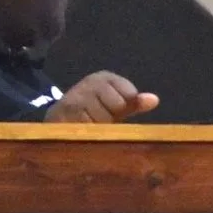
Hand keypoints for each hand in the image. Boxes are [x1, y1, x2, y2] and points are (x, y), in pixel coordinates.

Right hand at [44, 71, 159, 122]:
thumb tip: (154, 100)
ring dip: (98, 128)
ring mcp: (76, 97)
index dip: (123, 108)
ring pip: (102, 119)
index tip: (112, 110)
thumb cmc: (94, 110)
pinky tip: (81, 132)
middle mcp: (90, 83)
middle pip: (117, 106)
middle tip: (99, 120)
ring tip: (89, 126)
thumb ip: (133, 103)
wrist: (58, 116)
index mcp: (105, 78)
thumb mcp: (115, 105)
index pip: (129, 94)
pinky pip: (86, 128)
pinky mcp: (63, 113)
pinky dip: (87, 134)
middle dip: (110, 119)